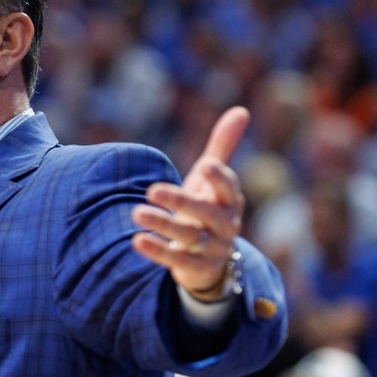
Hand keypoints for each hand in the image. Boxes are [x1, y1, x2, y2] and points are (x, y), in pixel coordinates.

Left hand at [131, 107, 248, 300]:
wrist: (209, 257)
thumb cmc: (207, 206)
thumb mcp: (212, 180)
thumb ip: (222, 147)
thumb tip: (241, 110)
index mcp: (229, 201)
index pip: (229, 188)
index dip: (220, 178)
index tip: (205, 165)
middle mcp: (224, 225)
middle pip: (205, 213)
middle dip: (180, 201)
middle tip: (151, 190)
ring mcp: (211, 248)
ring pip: (188, 236)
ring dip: (162, 224)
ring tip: (135, 212)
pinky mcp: (194, 266)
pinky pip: (177, 260)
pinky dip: (157, 251)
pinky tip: (137, 240)